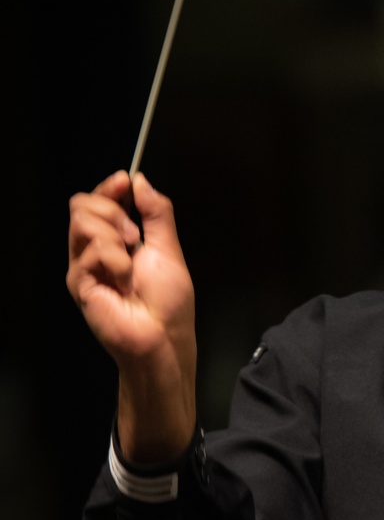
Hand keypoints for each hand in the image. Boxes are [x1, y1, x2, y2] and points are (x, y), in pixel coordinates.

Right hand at [67, 171, 196, 461]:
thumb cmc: (169, 304)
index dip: (110, 186)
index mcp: (118, 241)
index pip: (100, 200)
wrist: (163, 338)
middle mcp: (96, 250)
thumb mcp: (168, 249)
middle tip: (134, 234)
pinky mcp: (78, 281)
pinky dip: (114, 258)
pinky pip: (89, 248)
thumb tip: (142, 182)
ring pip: (81, 219)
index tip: (125, 181)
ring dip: (113, 233)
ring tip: (131, 261)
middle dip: (111, 208)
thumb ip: (157, 214)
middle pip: (82, 203)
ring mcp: (84, 265)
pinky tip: (124, 280)